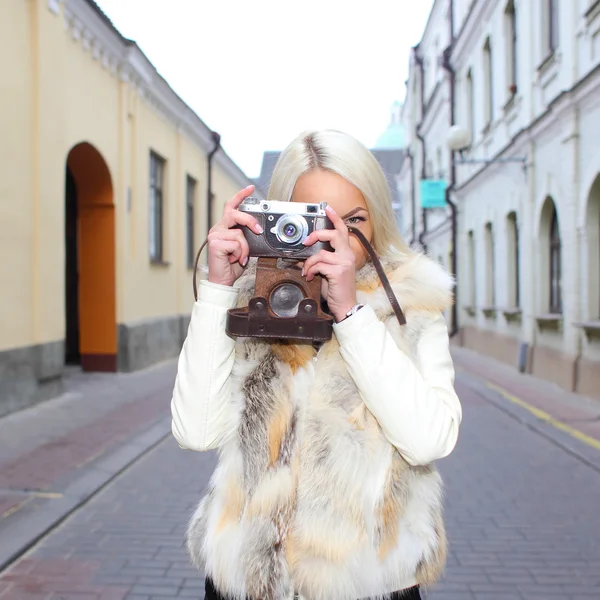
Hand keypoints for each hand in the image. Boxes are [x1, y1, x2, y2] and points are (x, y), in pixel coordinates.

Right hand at [207, 185, 262, 286]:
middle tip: (258, 230)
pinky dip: (240, 253)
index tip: (250, 188)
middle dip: (250, 221)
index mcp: (224, 227)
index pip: (231, 207)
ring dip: (245, 248)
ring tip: (240, 257)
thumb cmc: (232, 265)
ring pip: (239, 234)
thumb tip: (257, 230)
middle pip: (235, 214)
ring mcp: (215, 235)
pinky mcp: (215, 243)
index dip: (240, 196)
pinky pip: (236, 243)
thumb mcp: (243, 248)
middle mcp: (218, 229)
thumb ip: (246, 237)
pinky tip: (234, 259)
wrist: (223, 280)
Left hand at [301, 206, 356, 321]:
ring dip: (309, 262)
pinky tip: (310, 277)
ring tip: (306, 270)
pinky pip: (318, 265)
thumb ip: (320, 260)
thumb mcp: (328, 271)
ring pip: (320, 253)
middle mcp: (348, 255)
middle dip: (317, 235)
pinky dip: (311, 270)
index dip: (335, 218)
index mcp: (347, 252)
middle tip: (307, 241)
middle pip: (333, 234)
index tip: (327, 208)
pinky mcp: (338, 271)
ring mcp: (344, 263)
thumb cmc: (336, 288)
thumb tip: (304, 254)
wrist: (345, 305)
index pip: (342, 230)